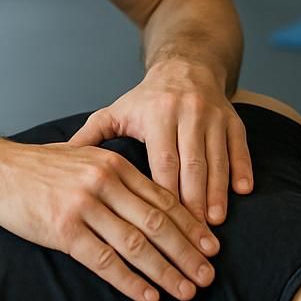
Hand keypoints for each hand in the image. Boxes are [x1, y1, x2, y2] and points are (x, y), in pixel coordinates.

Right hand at [0, 139, 219, 300]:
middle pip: (158, 222)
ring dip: (166, 271)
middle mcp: (105, 183)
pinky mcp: (64, 229)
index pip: (164, 199)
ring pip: (136, 244)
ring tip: (186, 290)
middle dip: (187, 252)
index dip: (190, 226)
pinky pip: (105, 261)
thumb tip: (154, 203)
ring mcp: (84, 206)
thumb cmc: (41, 168)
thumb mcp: (87, 158)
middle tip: (208, 275)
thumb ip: (118, 177)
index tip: (211, 248)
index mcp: (115, 165)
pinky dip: (131, 280)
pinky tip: (148, 295)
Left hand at [68, 65, 253, 224]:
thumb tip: (58, 161)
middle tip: (192, 234)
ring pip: (217, 159)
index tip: (162, 225)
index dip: (165, 194)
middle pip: (192, 164)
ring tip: (214, 223)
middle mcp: (188, 113)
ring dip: (217, 192)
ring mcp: (213, 116)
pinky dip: (242, 169)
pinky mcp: (233, 119)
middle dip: (193, 202)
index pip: (163, 161)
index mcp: (157, 115)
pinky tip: (243, 193)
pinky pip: (240, 147)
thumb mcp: (117, 112)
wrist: (186, 65)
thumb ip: (90, 137)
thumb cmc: (146, 99)